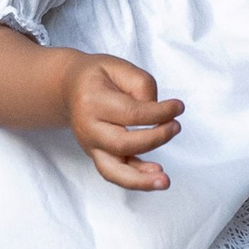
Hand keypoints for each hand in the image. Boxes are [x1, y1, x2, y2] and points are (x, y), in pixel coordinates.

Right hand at [66, 53, 182, 191]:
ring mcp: (90, 146)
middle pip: (123, 144)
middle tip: (176, 127)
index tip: (179, 107)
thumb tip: (158, 114)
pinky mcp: (96, 156)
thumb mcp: (120, 67)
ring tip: (164, 181)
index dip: (160, 112)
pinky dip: (136, 180)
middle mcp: (88, 128)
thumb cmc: (98, 76)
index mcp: (92, 101)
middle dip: (155, 138)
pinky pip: (115, 174)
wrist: (69, 89)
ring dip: (141, 180)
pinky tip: (155, 177)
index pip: (131, 113)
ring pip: (113, 171)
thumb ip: (142, 86)